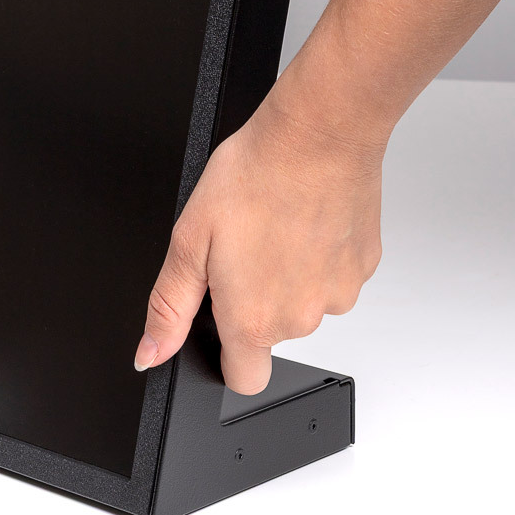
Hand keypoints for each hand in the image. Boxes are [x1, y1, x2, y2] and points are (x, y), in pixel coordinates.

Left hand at [133, 82, 385, 393]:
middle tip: (244, 245)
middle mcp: (301, 317)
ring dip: (289, 275)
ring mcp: (339, 293)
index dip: (229, 353)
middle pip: (273, 332)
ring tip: (276, 224)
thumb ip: (169, 306)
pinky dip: (319, 255)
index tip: (224, 316)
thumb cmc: (254, 176)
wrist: (317, 135)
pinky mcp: (364, 266)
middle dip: (256, 299)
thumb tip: (150, 352)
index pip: (244, 379)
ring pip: (306, 301)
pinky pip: (334, 274)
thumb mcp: (189, 240)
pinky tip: (304, 218)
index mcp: (254, 319)